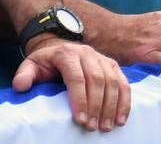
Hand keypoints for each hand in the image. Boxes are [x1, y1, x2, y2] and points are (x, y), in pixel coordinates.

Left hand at [12, 38, 129, 130]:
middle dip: (97, 106)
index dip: (79, 100)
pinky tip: (121, 118)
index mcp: (67, 54)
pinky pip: (124, 82)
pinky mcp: (113, 65)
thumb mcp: (31, 65)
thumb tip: (22, 86)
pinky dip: (125, 101)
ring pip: (114, 82)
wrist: (61, 47)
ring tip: (107, 127)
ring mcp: (103, 58)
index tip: (79, 121)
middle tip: (92, 128)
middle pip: (98, 81)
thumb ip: (24, 75)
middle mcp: (88, 54)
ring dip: (112, 106)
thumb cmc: (45, 63)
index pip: (77, 78)